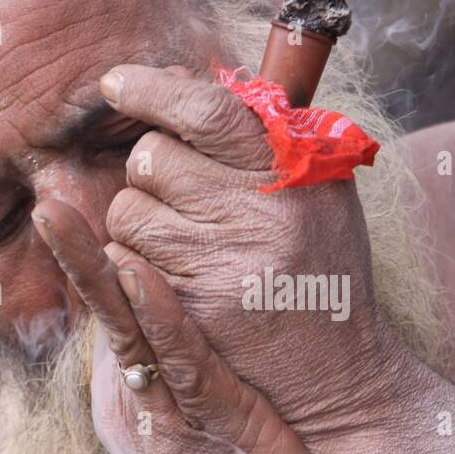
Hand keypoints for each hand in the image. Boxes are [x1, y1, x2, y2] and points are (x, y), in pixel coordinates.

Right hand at [31, 198, 343, 453]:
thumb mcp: (192, 420)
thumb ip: (170, 369)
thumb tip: (159, 310)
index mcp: (130, 398)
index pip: (105, 313)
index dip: (86, 256)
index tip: (60, 196)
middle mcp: (135, 407)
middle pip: (101, 315)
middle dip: (73, 255)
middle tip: (43, 193)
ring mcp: (167, 421)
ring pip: (127, 334)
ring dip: (99, 273)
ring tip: (66, 217)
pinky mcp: (213, 430)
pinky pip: (183, 366)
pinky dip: (162, 318)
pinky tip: (144, 276)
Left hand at [98, 64, 411, 453]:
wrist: (341, 373)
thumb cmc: (324, 270)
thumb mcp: (319, 192)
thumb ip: (265, 138)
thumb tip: (183, 80)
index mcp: (296, 170)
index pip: (207, 109)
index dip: (150, 88)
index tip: (113, 83)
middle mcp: (260, 212)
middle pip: (152, 157)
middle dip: (152, 171)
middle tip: (184, 197)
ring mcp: (224, 263)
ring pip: (128, 211)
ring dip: (141, 222)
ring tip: (189, 246)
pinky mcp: (194, 309)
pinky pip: (125, 264)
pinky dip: (137, 268)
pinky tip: (179, 283)